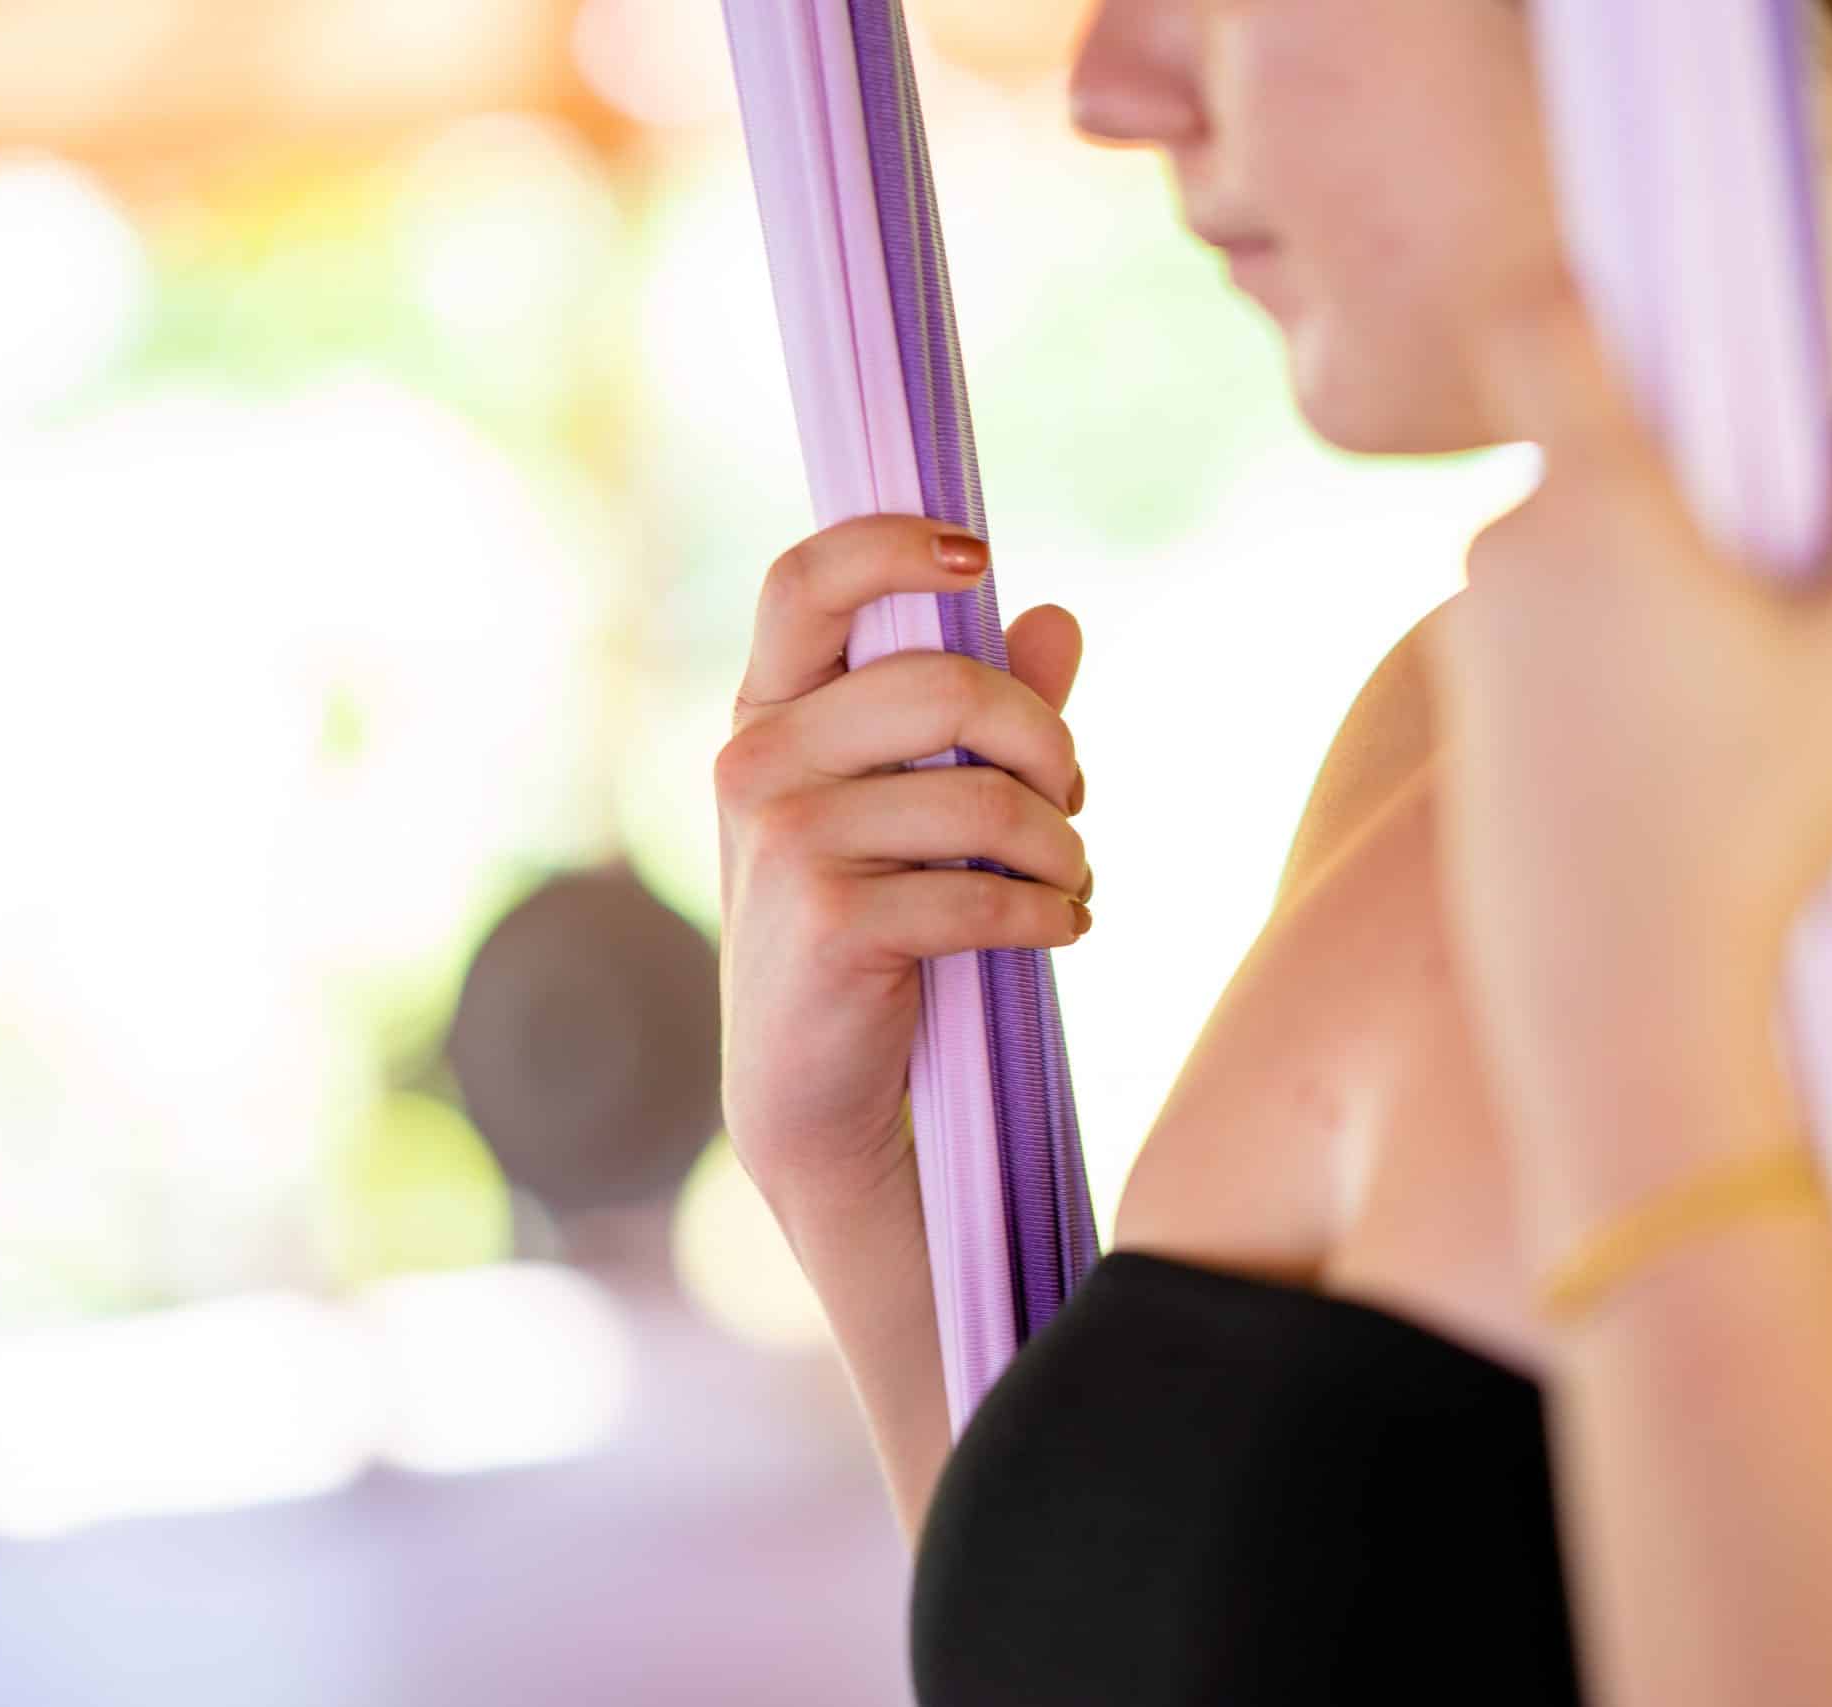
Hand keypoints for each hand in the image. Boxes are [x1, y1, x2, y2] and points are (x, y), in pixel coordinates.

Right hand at [716, 515, 1093, 1216]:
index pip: (805, 579)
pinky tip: (1058, 930)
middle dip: (1046, 740)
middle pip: (943, 683)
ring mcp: (786, 840)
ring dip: (1063, 845)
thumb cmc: (873, 932)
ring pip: (984, 795)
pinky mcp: (832, 921)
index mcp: (768, 712)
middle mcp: (757, 761)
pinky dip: (1051, 911)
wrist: (819, 1094)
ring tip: (1070, 880)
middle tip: (1074, 797)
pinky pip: (987, 888)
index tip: (976, 554)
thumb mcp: (913, 810)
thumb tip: (1056, 620)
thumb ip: (979, 714)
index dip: (891, 545)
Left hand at [1419, 265, 1831, 1254]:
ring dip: (1649, 586)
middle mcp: (1501, 551)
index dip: (1585, 293)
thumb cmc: (1751, 819)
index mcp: (1589, 505)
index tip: (1655, 320)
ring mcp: (1467, 634)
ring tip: (1728, 699)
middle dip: (1682, 493)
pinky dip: (1606, 657)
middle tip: (1771, 589)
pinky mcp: (1460, 707)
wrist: (1612, 984)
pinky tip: (1668, 752)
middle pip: (1598, 458)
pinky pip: (1549, 634)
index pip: (1539, 326)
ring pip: (1580, 556)